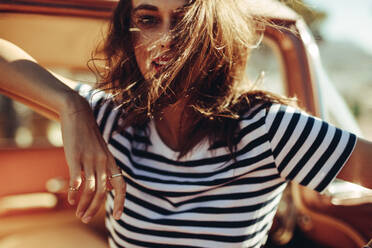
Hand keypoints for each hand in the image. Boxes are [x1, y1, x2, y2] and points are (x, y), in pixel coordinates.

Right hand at [60, 93, 125, 222]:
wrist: (78, 114)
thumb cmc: (88, 135)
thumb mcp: (100, 151)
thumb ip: (104, 168)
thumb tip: (107, 187)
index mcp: (111, 161)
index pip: (122, 185)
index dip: (122, 201)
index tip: (119, 216)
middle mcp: (103, 161)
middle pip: (104, 191)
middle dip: (96, 208)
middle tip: (86, 219)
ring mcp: (90, 159)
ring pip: (91, 189)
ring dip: (85, 204)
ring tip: (79, 214)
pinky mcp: (75, 156)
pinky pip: (77, 179)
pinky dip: (74, 192)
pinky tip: (70, 199)